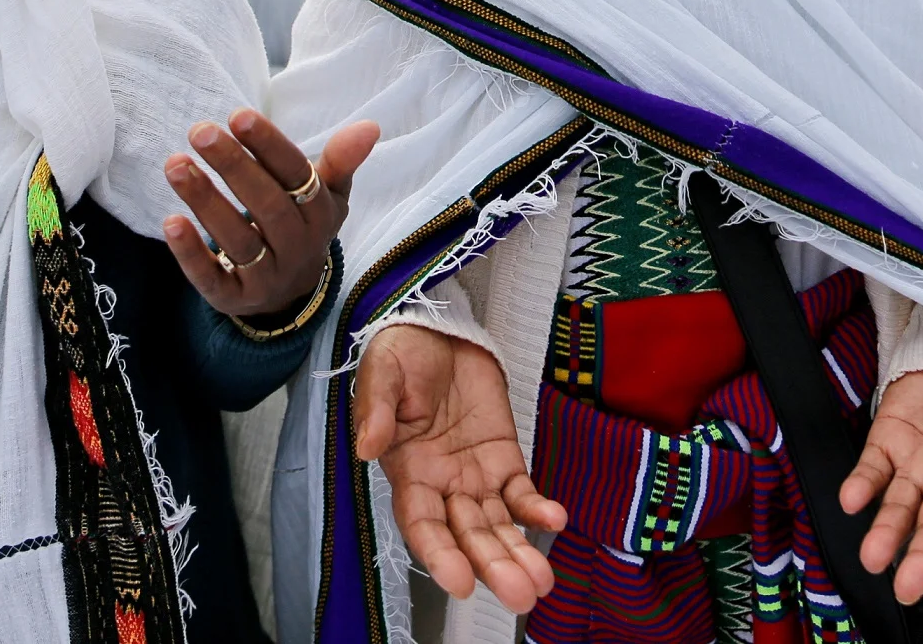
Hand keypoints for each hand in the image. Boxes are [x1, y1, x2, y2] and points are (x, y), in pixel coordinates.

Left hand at [165, 110, 379, 316]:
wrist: (291, 294)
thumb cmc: (303, 225)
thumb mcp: (328, 195)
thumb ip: (340, 161)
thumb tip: (370, 126)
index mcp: (320, 214)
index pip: (298, 176)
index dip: (269, 147)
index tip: (238, 116)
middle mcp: (297, 247)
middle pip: (268, 206)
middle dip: (233, 166)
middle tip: (200, 131)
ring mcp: (266, 277)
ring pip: (238, 240)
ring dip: (206, 201)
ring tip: (176, 164)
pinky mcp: (233, 299)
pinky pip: (212, 279)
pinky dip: (191, 253)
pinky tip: (170, 222)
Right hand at [353, 325, 564, 610]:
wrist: (438, 329)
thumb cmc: (403, 354)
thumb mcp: (383, 372)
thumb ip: (376, 408)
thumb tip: (367, 445)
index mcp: (408, 472)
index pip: (423, 526)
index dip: (440, 556)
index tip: (461, 583)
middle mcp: (442, 485)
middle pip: (467, 536)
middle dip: (493, 566)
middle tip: (521, 594)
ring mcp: (475, 475)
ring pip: (497, 525)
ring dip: (518, 553)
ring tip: (542, 581)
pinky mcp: (503, 458)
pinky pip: (521, 492)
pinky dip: (537, 509)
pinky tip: (555, 520)